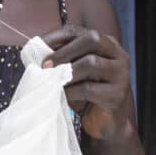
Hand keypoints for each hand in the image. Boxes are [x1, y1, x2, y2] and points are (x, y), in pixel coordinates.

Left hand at [40, 25, 131, 139]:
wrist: (105, 123)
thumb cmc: (86, 94)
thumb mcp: (74, 72)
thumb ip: (62, 59)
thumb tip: (35, 52)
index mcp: (106, 44)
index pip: (79, 31)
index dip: (56, 37)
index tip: (37, 47)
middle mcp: (117, 55)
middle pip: (92, 39)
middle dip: (64, 51)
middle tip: (45, 65)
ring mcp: (120, 75)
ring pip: (92, 63)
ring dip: (67, 72)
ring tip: (53, 81)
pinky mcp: (116, 95)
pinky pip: (89, 88)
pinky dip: (70, 91)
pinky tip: (62, 95)